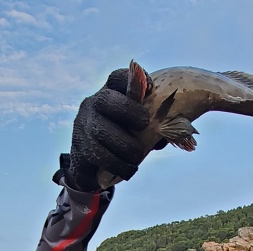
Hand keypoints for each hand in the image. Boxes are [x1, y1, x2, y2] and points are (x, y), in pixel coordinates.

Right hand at [57, 68, 150, 191]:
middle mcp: (92, 104)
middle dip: (128, 110)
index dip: (135, 80)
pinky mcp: (79, 148)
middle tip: (144, 124)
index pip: (118, 78)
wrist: (97, 170)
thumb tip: (173, 129)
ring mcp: (83, 126)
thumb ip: (154, 124)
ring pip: (102, 132)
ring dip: (125, 146)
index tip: (152, 89)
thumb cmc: (125, 142)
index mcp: (110, 93)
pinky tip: (128, 169)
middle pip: (106, 100)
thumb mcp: (139, 128)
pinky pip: (99, 155)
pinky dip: (118, 165)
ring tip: (136, 156)